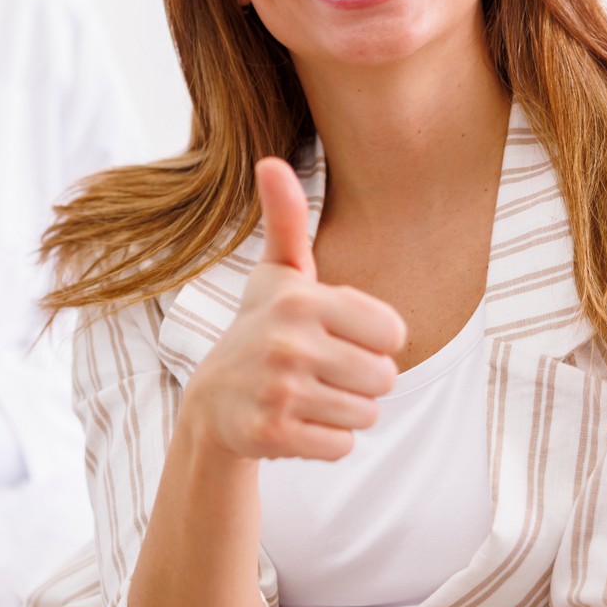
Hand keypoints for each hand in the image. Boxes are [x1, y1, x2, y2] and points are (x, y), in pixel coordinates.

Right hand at [177, 157, 406, 462]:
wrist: (212, 403)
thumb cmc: (259, 329)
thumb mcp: (276, 275)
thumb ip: (286, 220)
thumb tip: (270, 161)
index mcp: (302, 300)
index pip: (394, 333)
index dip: (371, 341)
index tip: (334, 338)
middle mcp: (289, 342)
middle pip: (385, 377)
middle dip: (360, 382)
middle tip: (319, 372)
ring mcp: (280, 390)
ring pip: (366, 414)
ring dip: (342, 411)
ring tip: (306, 396)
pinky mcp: (274, 433)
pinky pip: (342, 445)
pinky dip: (325, 441)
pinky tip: (296, 422)